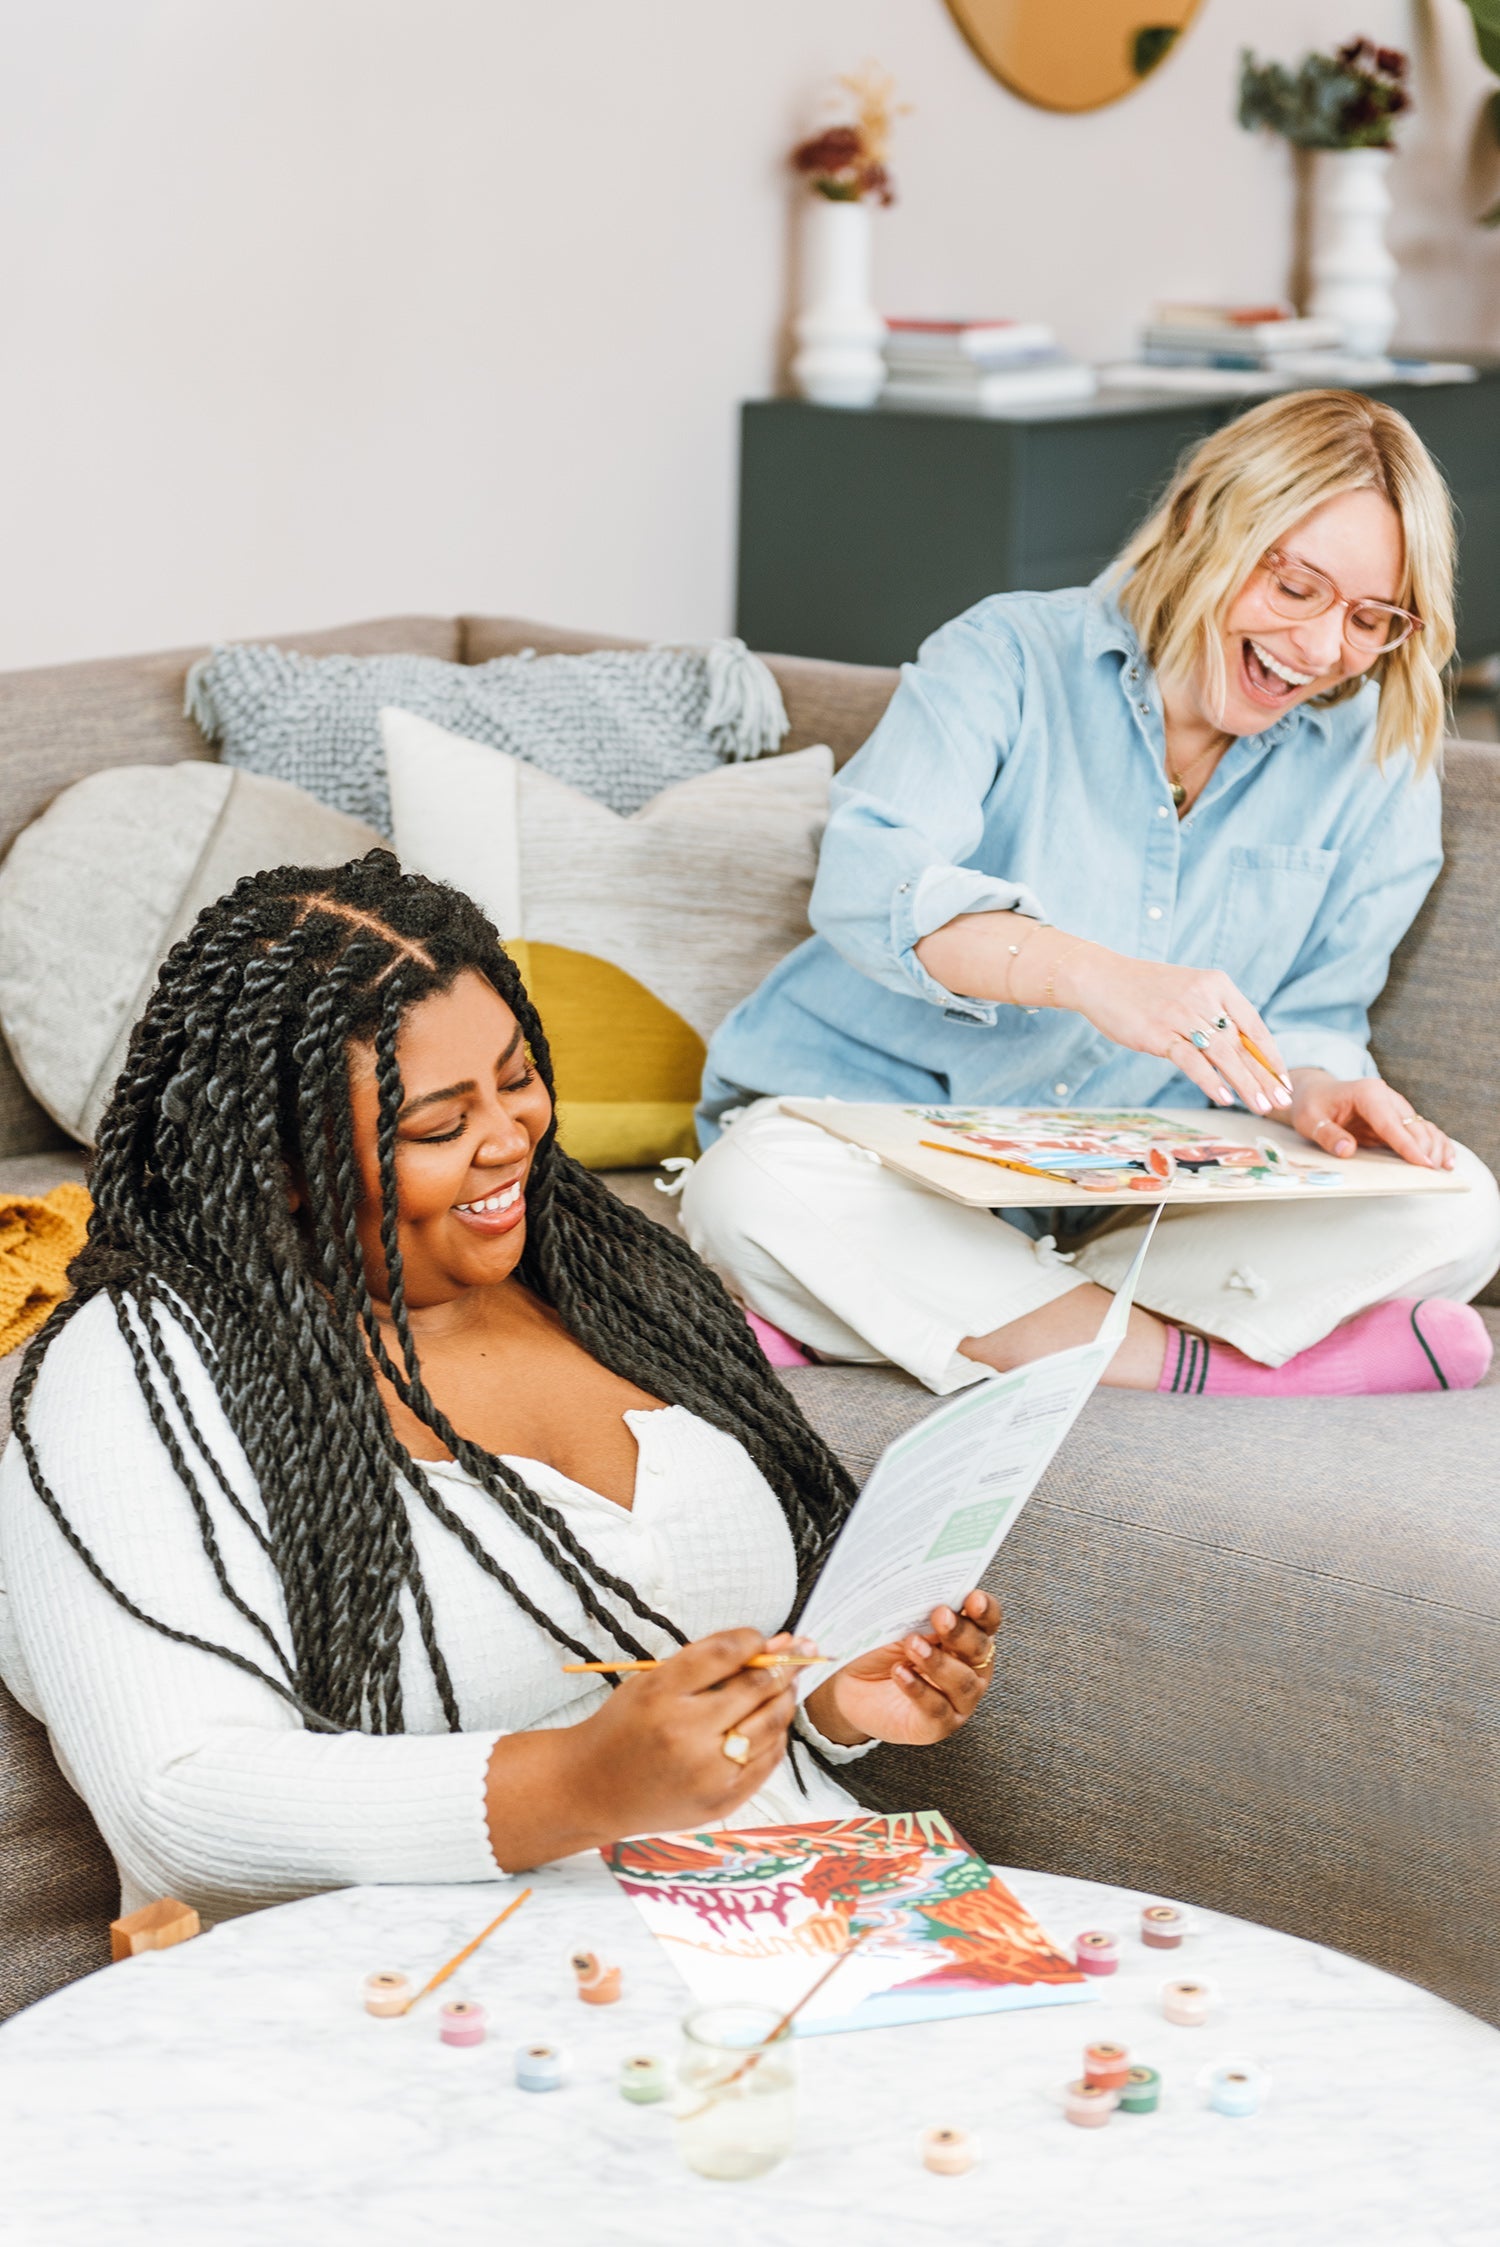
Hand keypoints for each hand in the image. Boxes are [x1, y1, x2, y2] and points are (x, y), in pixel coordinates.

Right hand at [485, 1628, 795, 1867]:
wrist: (593, 1789)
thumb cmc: (625, 1726)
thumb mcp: (651, 1681)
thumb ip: (705, 1661)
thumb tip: (767, 1643)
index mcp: (662, 1695)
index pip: (724, 1654)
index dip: (754, 1640)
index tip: (762, 1638)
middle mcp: (685, 1734)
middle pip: (756, 1688)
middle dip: (784, 1665)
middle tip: (798, 1652)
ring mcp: (707, 1773)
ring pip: (771, 1724)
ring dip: (785, 1698)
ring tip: (786, 1685)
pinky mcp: (721, 1802)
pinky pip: (768, 1761)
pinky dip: (776, 1736)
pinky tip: (771, 1722)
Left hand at [805, 1591, 1000, 1749]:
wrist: (850, 1684)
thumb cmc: (879, 1647)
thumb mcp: (898, 1621)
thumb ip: (918, 1610)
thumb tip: (928, 1592)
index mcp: (966, 1636)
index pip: (988, 1621)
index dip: (985, 1610)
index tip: (972, 1599)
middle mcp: (970, 1669)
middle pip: (980, 1650)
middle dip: (962, 1632)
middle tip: (939, 1616)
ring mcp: (957, 1700)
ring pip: (962, 1683)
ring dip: (939, 1662)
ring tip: (912, 1645)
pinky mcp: (937, 1725)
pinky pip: (937, 1709)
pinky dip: (919, 1690)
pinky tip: (901, 1673)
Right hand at [1052, 943, 1291, 1115]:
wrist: (1101, 978)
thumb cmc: (1145, 990)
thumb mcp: (1188, 992)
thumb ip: (1213, 1016)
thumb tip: (1241, 1052)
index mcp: (1217, 984)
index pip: (1254, 1025)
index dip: (1271, 1056)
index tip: (1284, 1080)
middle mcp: (1203, 998)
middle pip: (1242, 1044)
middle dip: (1265, 1077)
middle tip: (1281, 1102)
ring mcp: (1181, 1015)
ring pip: (1223, 1054)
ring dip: (1245, 1084)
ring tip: (1261, 1106)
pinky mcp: (1158, 1033)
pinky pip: (1191, 1061)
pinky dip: (1209, 1080)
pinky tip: (1224, 1097)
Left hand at [1289, 1070, 1454, 1169]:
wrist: (1315, 1094)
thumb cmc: (1312, 1106)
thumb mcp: (1310, 1120)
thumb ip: (1327, 1135)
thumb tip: (1347, 1150)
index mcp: (1367, 1093)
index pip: (1390, 1122)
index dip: (1407, 1144)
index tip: (1422, 1163)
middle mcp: (1386, 1096)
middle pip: (1413, 1125)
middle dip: (1424, 1149)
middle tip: (1430, 1174)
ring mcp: (1395, 1107)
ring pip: (1423, 1128)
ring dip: (1435, 1147)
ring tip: (1443, 1169)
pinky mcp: (1398, 1118)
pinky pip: (1422, 1130)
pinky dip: (1436, 1144)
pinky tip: (1446, 1159)